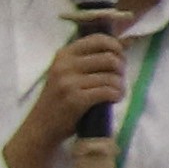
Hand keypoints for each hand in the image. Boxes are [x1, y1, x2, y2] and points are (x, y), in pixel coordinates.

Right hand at [0, 30, 134, 167]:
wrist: (41, 127)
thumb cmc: (59, 99)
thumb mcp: (68, 73)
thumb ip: (90, 59)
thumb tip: (127, 42)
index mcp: (64, 55)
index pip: (98, 40)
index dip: (116, 46)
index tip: (120, 58)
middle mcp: (65, 65)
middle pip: (109, 58)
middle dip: (121, 69)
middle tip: (119, 79)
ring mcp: (69, 83)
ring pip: (111, 76)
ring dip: (121, 85)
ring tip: (118, 92)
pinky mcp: (76, 99)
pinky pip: (108, 92)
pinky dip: (117, 95)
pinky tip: (114, 99)